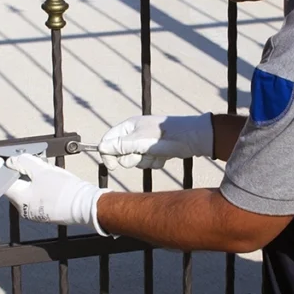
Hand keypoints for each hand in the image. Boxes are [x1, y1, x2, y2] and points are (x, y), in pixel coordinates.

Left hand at [0, 154, 110, 234]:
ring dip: (28, 178)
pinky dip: (37, 185)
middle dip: (15, 172)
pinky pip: (37, 195)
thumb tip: (13, 161)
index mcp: (20, 199)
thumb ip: (24, 162)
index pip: (2, 182)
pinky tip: (45, 177)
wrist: (86, 206)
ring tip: (36, 166)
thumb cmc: (65, 190)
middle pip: (14, 186)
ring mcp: (37, 212)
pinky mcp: (47, 212)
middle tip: (16, 159)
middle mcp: (25, 209)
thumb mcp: (41, 170)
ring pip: (27, 190)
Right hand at [97, 113, 213, 169]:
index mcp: (128, 126)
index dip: (109, 154)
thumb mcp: (139, 141)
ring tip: (157, 153)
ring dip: (146, 160)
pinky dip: (155, 162)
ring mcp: (146, 143)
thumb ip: (119, 145)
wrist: (193, 138)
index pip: (108, 141)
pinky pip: (148, 163)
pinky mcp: (156, 151)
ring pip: (136, 160)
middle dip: (132, 158)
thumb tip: (100, 148)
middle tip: (143, 153)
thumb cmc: (166, 136)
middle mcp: (135, 134)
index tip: (113, 166)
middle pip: (121, 154)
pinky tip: (164, 156)